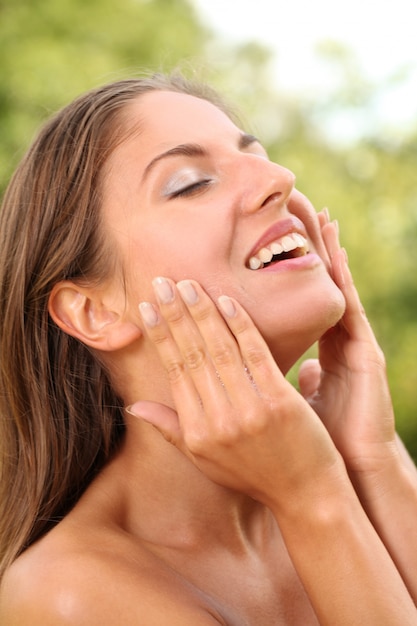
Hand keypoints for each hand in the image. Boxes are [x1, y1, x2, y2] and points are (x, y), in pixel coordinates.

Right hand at [129, 277, 344, 511]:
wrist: (306, 495)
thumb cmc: (254, 475)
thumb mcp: (205, 460)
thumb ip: (170, 431)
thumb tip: (134, 407)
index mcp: (196, 432)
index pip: (174, 372)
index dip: (160, 336)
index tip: (148, 307)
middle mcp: (217, 421)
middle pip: (192, 355)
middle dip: (175, 315)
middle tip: (163, 282)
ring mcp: (249, 410)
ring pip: (219, 349)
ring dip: (202, 312)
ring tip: (189, 284)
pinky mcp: (279, 400)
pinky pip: (254, 354)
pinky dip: (240, 324)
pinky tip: (227, 301)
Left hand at [298, 211, 397, 474]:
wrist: (347, 472)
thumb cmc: (318, 444)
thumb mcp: (295, 405)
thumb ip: (294, 381)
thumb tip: (288, 367)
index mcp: (322, 354)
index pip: (302, 307)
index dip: (291, 277)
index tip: (277, 242)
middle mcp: (338, 344)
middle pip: (318, 290)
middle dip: (308, 251)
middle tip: (298, 210)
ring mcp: (353, 345)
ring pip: (336, 290)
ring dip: (327, 252)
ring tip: (319, 214)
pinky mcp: (365, 352)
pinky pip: (350, 307)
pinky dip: (342, 278)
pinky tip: (336, 249)